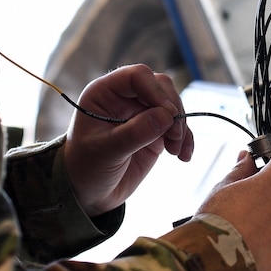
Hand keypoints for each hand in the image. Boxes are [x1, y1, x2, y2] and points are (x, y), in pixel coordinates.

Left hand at [64, 64, 194, 217]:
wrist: (89, 193)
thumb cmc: (85, 168)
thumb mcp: (106, 151)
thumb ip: (135, 133)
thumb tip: (167, 116)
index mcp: (105, 93)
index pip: (137, 76)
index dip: (155, 91)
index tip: (168, 115)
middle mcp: (125, 98)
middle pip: (161, 86)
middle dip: (172, 110)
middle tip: (174, 136)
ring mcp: (142, 113)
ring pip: (173, 105)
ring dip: (180, 126)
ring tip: (176, 150)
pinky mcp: (155, 129)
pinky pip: (177, 126)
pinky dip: (185, 138)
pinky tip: (184, 155)